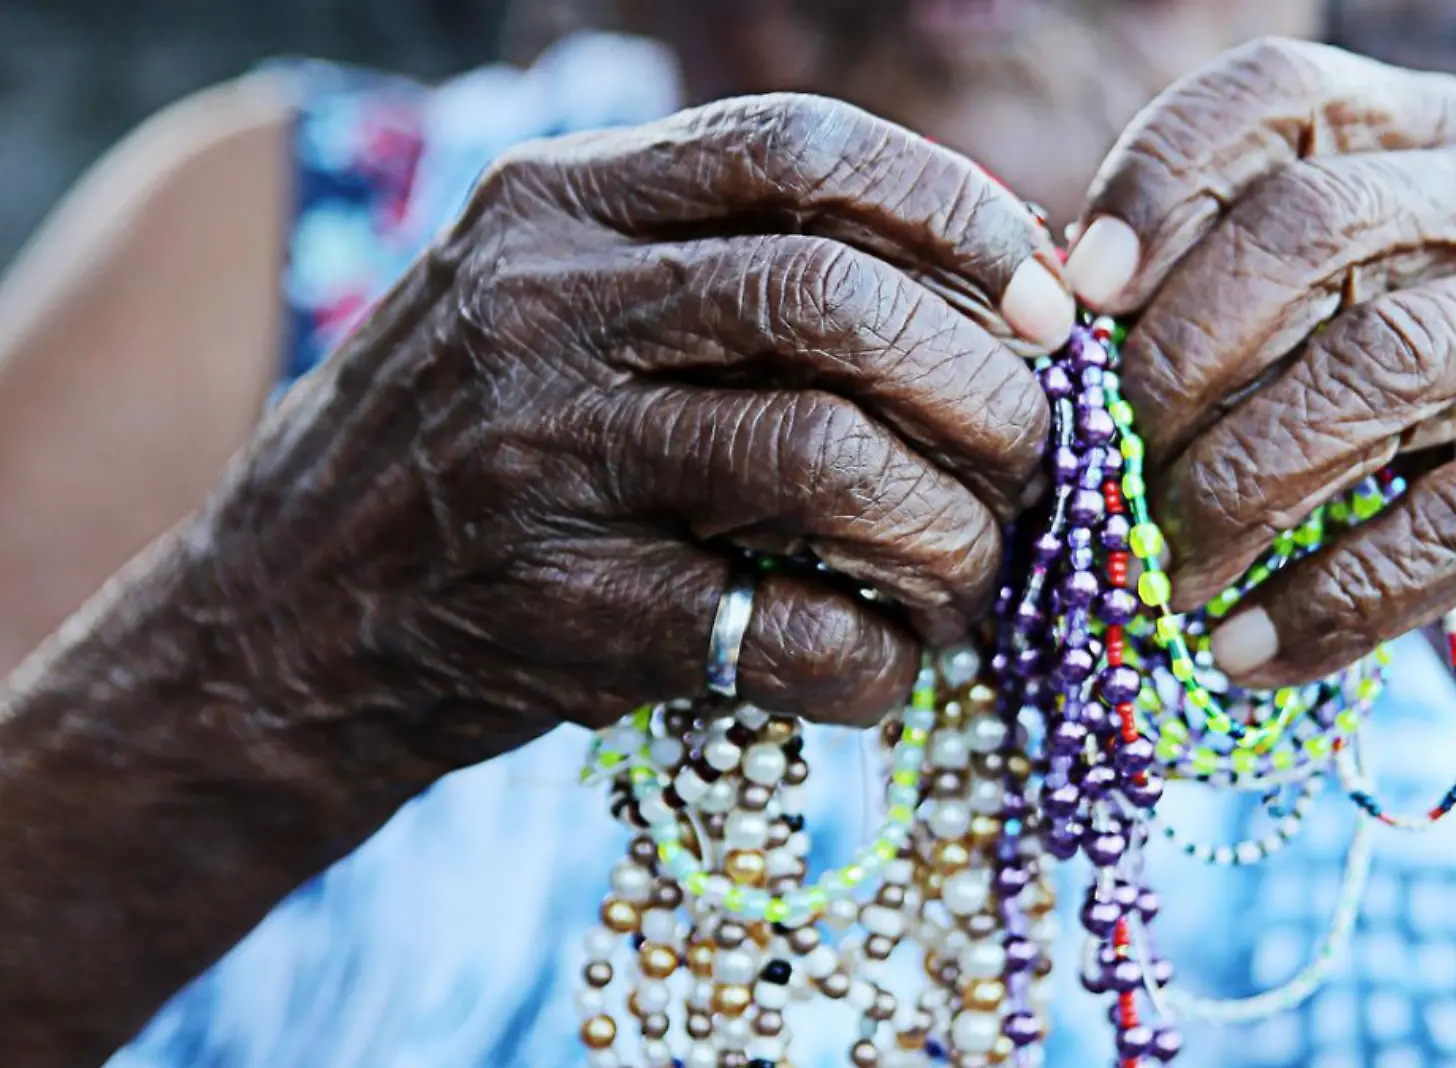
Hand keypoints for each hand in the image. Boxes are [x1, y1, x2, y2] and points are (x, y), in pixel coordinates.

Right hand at [186, 93, 1074, 764]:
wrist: (280, 618)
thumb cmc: (472, 443)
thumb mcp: (554, 298)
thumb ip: (724, 263)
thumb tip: (996, 282)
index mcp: (555, 204)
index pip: (795, 150)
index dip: (954, 210)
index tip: (1043, 295)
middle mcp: (540, 311)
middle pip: (831, 300)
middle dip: (982, 384)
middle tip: (1035, 452)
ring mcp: (539, 463)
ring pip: (825, 462)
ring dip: (952, 528)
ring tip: (978, 567)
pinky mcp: (556, 614)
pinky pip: (783, 632)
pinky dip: (879, 657)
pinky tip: (890, 658)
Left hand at [1063, 40, 1455, 724]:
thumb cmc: (1390, 433)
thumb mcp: (1301, 336)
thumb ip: (1203, 301)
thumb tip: (1049, 320)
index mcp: (1415, 132)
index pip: (1277, 92)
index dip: (1162, 172)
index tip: (1081, 291)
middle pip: (1316, 226)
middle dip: (1183, 356)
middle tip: (1107, 467)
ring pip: (1380, 370)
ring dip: (1241, 485)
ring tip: (1162, 574)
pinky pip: (1449, 526)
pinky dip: (1328, 598)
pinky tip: (1241, 650)